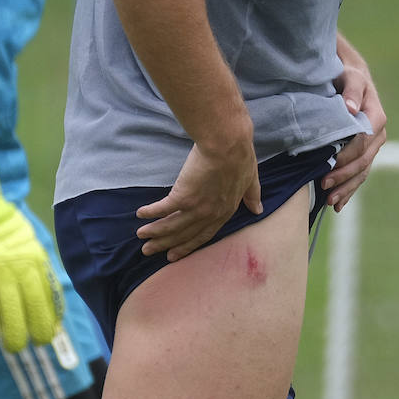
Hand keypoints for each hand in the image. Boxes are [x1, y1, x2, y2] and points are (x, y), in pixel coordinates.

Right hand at [0, 154, 62, 351]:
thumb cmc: (4, 227)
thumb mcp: (30, 244)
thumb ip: (36, 268)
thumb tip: (45, 296)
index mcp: (37, 260)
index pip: (49, 295)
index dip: (51, 317)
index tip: (51, 332)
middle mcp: (23, 267)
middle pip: (34, 307)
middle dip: (37, 331)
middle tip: (34, 344)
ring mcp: (0, 271)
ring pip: (12, 310)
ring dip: (14, 334)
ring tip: (14, 347)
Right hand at [135, 141, 261, 261]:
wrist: (227, 144)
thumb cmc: (240, 157)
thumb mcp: (251, 179)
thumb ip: (252, 195)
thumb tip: (258, 209)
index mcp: (225, 211)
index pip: (204, 235)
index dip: (188, 245)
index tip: (175, 253)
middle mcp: (210, 215)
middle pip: (184, 235)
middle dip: (165, 244)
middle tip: (149, 251)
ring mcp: (196, 208)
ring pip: (171, 226)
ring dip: (155, 233)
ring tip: (141, 236)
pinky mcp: (182, 196)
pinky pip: (162, 209)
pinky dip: (151, 213)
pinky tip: (141, 214)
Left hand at [322, 38, 387, 210]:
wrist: (351, 78)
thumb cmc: (348, 76)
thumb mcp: (351, 77)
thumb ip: (351, 91)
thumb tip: (350, 108)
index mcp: (376, 118)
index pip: (362, 143)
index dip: (346, 158)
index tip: (328, 168)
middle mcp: (378, 134)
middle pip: (363, 161)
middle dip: (344, 177)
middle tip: (325, 187)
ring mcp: (372, 146)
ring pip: (362, 171)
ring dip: (347, 188)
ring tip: (331, 202)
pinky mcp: (364, 152)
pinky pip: (360, 174)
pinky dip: (350, 189)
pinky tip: (339, 204)